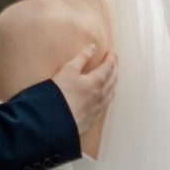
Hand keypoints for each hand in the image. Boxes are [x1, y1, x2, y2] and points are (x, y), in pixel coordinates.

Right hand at [57, 37, 116, 157]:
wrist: (54, 122)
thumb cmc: (59, 94)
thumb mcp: (68, 70)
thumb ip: (82, 57)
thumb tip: (93, 47)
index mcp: (97, 81)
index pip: (109, 67)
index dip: (111, 58)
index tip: (112, 52)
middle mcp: (101, 95)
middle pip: (113, 79)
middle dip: (115, 69)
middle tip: (115, 62)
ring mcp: (98, 108)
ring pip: (111, 93)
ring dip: (114, 83)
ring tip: (113, 77)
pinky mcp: (93, 118)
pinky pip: (106, 104)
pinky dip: (108, 96)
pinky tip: (105, 97)